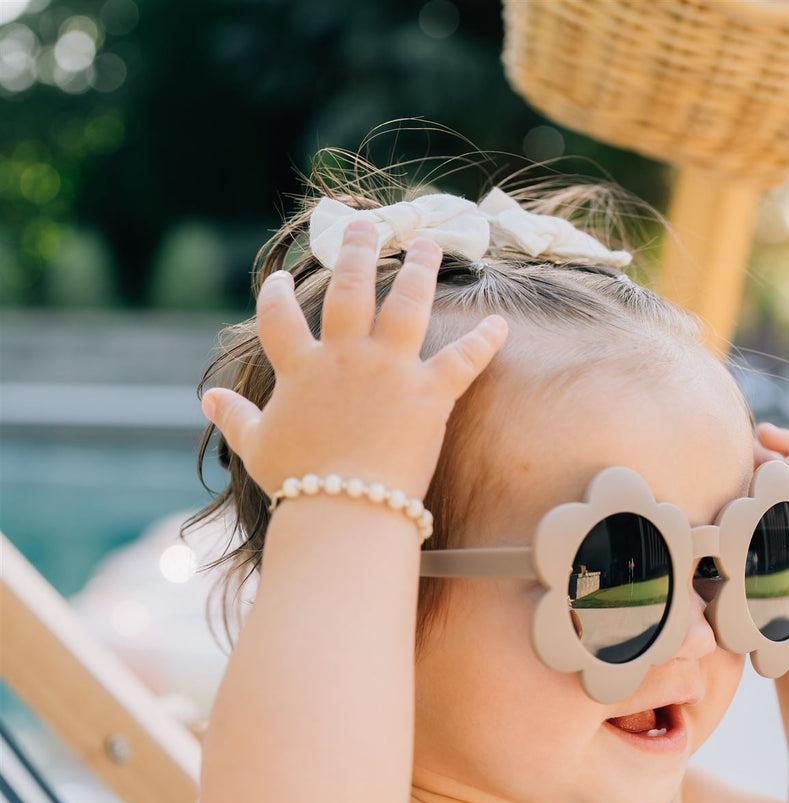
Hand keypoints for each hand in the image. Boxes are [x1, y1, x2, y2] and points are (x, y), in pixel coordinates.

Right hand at [199, 219, 508, 501]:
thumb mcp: (256, 447)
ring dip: (418, 271)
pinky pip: (463, 361)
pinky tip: (499, 323)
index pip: (280, 317)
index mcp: (301, 368)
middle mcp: (345, 357)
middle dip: (356, 252)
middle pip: (350, 289)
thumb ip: (235, 418)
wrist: (344, 508)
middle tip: (365, 225)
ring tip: (427, 245)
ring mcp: (390, 371)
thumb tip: (207, 400)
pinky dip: (484, 342)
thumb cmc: (298, 484)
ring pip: (406, 304)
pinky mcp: (428, 395)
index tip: (282, 279)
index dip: (278, 294)